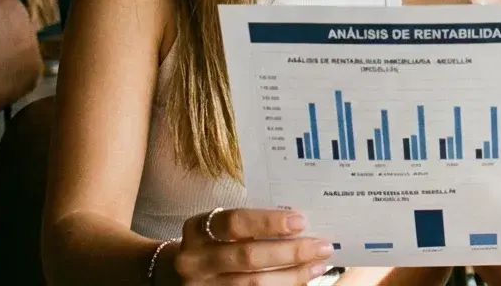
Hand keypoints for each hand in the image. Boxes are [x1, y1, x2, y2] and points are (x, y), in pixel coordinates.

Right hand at [168, 207, 334, 285]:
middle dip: (290, 252)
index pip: (235, 222)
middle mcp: (195, 261)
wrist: (179, 275)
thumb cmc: (212, 244)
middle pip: (248, 257)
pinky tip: (302, 281)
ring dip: (292, 275)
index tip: (300, 221)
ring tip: (318, 265)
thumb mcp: (219, 228)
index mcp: (198, 230)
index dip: (269, 222)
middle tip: (321, 246)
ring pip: (253, 285)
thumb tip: (299, 221)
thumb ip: (249, 223)